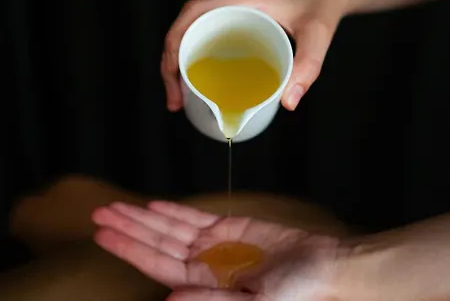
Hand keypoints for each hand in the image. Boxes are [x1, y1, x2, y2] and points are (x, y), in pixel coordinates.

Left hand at [92, 201, 345, 300]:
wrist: (323, 266)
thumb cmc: (297, 292)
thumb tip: (169, 299)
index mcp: (204, 284)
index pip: (156, 264)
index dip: (130, 249)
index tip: (105, 235)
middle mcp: (202, 264)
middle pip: (156, 242)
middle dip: (128, 228)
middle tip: (100, 213)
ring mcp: (214, 244)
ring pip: (171, 226)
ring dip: (145, 216)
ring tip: (119, 206)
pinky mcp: (229, 227)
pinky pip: (195, 217)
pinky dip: (174, 210)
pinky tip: (156, 205)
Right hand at [162, 0, 347, 111]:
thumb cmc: (320, 4)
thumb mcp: (316, 34)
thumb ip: (307, 66)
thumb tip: (288, 103)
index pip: (189, 17)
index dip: (172, 47)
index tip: (174, 81)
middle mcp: (227, 2)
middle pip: (182, 29)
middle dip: (171, 65)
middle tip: (175, 101)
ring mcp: (229, 9)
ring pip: (190, 34)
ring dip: (178, 63)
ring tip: (181, 97)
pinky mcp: (235, 19)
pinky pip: (204, 36)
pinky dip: (194, 58)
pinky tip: (199, 81)